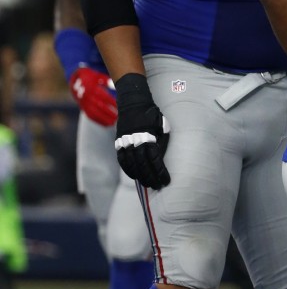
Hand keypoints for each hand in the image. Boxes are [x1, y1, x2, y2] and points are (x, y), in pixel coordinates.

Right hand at [69, 67, 117, 126]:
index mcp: (90, 87)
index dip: (111, 101)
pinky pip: (90, 116)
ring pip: (94, 113)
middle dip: (109, 112)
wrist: (75, 80)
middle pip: (99, 106)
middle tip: (119, 117)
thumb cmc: (91, 77)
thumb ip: (106, 81)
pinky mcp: (83, 108)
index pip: (103, 96)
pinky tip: (107, 125)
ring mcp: (84, 103)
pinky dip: (99, 121)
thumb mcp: (98, 76)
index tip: (121, 105)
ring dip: (104, 119)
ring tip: (115, 123)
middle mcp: (86, 96)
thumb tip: (115, 86)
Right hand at [114, 73, 170, 188]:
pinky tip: (134, 176)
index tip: (166, 180)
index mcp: (148, 136)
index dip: (160, 172)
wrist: (132, 102)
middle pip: (142, 165)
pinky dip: (128, 170)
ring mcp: (124, 142)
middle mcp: (134, 141)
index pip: (155, 160)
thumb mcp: (162, 126)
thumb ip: (162, 142)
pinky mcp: (118, 142)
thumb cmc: (152, 115)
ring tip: (147, 184)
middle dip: (150, 177)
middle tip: (157, 186)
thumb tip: (161, 160)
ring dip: (139, 176)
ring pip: (130, 164)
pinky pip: (121, 160)